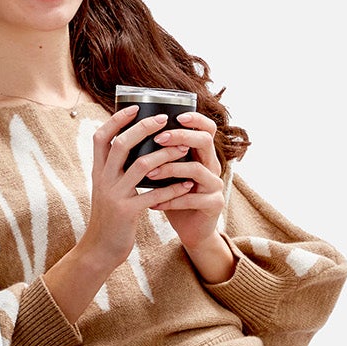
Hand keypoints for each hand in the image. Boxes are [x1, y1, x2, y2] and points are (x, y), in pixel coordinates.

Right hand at [79, 106, 189, 265]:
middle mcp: (103, 179)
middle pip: (122, 145)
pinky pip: (153, 195)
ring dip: (165, 155)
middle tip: (164, 119)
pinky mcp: (127, 212)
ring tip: (183, 148)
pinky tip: (188, 184)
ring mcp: (114, 195)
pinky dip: (173, 188)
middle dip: (144, 128)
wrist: (100, 249)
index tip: (135, 107)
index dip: (117, 120)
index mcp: (98, 171)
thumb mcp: (107, 189)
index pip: (101, 137)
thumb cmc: (110, 216)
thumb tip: (133, 146)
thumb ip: (116, 169)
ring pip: (141, 166)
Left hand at [148, 112, 227, 257]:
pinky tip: (153, 202)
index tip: (174, 116)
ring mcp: (215, 185)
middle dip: (181, 137)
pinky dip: (170, 200)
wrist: (191, 230)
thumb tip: (131, 133)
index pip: (206, 128)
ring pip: (197, 169)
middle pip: (205, 141)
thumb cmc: (174, 196)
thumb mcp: (168, 172)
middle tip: (159, 138)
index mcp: (202, 155)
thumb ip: (159, 154)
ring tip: (149, 174)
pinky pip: (192, 199)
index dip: (195, 119)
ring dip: (171, 169)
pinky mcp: (214, 204)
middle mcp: (213, 166)